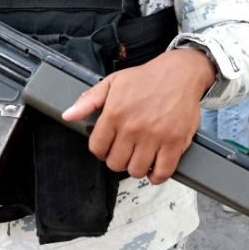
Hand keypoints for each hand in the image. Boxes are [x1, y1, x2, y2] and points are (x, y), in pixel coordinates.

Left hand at [62, 48, 213, 182]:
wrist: (180, 73)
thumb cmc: (147, 78)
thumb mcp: (113, 82)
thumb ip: (89, 100)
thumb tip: (68, 115)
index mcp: (115, 113)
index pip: (97, 148)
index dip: (102, 150)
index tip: (109, 146)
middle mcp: (133, 127)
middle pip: (116, 164)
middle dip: (119, 160)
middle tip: (126, 151)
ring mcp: (155, 136)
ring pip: (137, 170)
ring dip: (137, 167)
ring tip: (141, 156)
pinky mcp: (174, 142)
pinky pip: (162, 172)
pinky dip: (157, 176)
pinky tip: (155, 167)